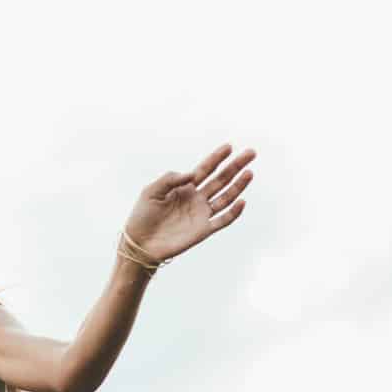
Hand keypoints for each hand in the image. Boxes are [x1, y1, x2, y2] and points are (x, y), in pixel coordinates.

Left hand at [123, 144, 255, 262]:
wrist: (140, 244)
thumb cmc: (142, 216)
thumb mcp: (151, 191)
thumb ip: (171, 179)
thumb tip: (193, 174)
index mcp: (184, 187)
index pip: (205, 169)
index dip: (217, 158)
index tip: (229, 147)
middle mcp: (196, 199)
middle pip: (221, 179)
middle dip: (236, 166)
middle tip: (251, 153)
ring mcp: (201, 214)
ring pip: (226, 197)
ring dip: (239, 185)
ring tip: (249, 172)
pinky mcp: (204, 230)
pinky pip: (223, 220)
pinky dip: (234, 212)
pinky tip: (242, 201)